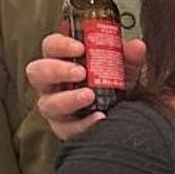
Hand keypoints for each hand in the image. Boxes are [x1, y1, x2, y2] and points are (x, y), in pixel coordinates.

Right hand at [26, 32, 146, 139]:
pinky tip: (99, 116)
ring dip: (69, 99)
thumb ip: (129, 55)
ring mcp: (55, 107)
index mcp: (63, 60)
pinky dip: (83, 123)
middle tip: (81, 72)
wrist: (124, 112)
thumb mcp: (124, 65)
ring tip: (89, 95)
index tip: (80, 47)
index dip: (60, 45)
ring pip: (48, 103)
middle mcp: (53, 83)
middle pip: (38, 72)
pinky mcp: (64, 128)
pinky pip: (67, 128)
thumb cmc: (114, 82)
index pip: (51, 46)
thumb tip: (136, 47)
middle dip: (57, 70)